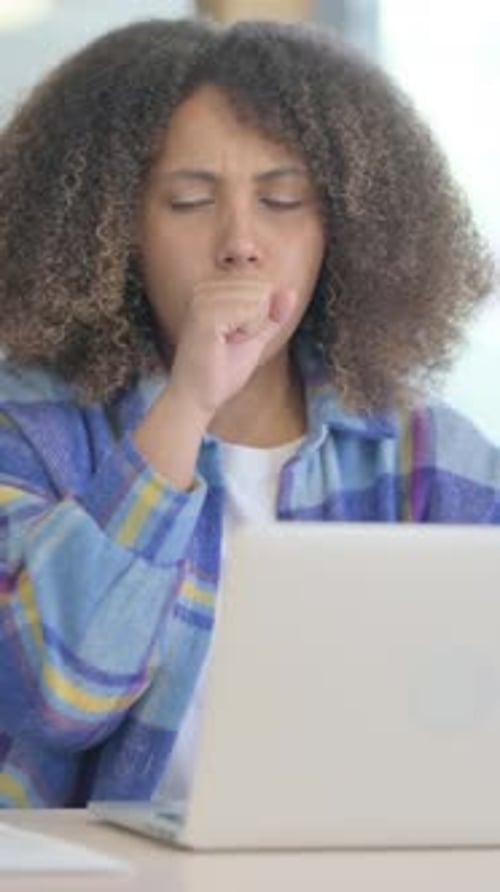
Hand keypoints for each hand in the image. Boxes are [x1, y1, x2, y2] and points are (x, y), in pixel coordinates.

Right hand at [167, 278, 295, 422]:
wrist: (196, 397)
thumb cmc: (222, 370)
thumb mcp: (256, 337)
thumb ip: (273, 315)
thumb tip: (291, 292)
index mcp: (212, 288)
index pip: (262, 282)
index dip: (262, 313)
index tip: (237, 335)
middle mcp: (204, 287)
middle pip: (263, 287)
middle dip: (259, 320)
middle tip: (232, 341)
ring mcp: (202, 299)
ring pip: (260, 297)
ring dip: (253, 328)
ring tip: (228, 343)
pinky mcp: (205, 315)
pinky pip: (252, 311)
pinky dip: (249, 333)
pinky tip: (226, 344)